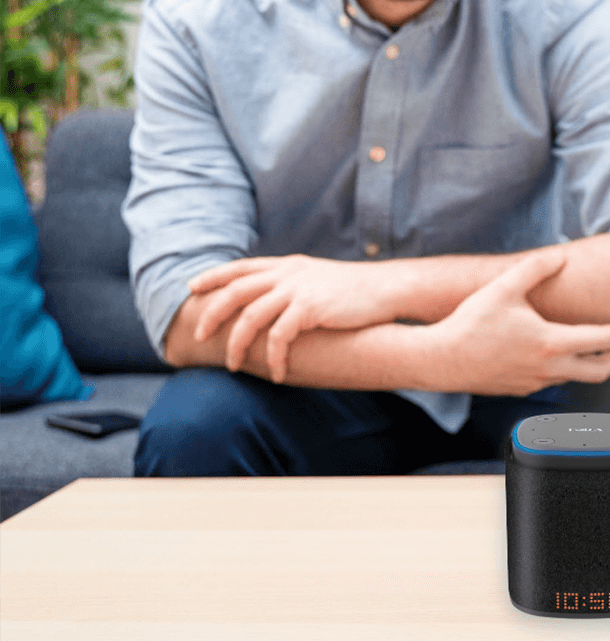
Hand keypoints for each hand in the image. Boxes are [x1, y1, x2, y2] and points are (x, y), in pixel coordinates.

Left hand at [190, 255, 396, 380]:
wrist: (387, 289)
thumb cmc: (355, 289)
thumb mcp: (317, 277)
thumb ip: (292, 282)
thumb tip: (273, 298)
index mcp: (287, 266)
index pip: (240, 267)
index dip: (213, 276)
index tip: (192, 287)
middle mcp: (287, 275)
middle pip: (235, 292)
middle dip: (212, 315)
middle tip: (200, 336)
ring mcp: (298, 291)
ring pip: (251, 317)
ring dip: (238, 344)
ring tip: (233, 365)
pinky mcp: (310, 309)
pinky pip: (280, 337)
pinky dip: (274, 358)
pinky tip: (278, 374)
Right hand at [422, 249, 609, 396]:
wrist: (439, 360)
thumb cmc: (470, 323)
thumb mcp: (504, 288)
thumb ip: (535, 268)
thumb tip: (560, 256)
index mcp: (551, 343)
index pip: (604, 340)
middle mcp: (549, 369)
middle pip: (601, 370)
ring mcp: (536, 383)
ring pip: (577, 377)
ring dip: (591, 362)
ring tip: (595, 344)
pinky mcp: (522, 390)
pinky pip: (554, 381)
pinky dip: (566, 368)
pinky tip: (557, 352)